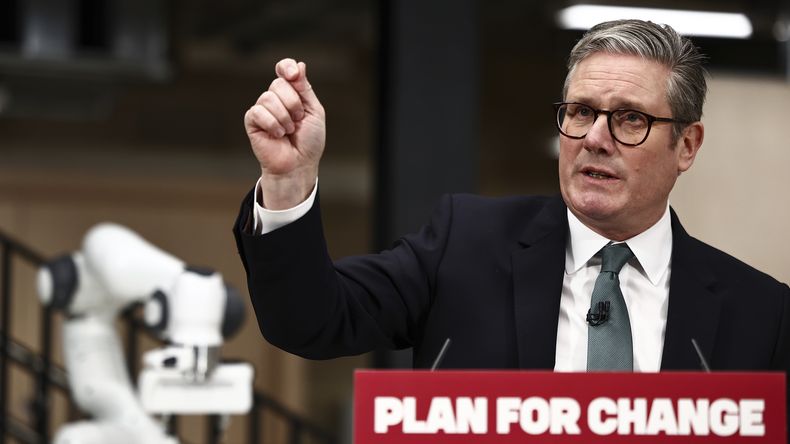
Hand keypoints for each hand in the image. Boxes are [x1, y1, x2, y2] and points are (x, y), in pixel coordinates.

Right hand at [244, 58, 325, 208]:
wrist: (298, 165)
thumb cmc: (309, 141)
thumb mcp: (314, 112)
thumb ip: (305, 89)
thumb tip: (299, 65)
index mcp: (292, 93)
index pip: (284, 69)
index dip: (286, 67)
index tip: (293, 75)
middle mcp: (276, 98)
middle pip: (278, 84)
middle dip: (293, 104)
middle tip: (298, 120)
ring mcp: (263, 109)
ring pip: (268, 98)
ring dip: (284, 118)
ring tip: (288, 131)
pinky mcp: (252, 121)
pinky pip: (258, 112)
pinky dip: (272, 124)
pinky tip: (278, 135)